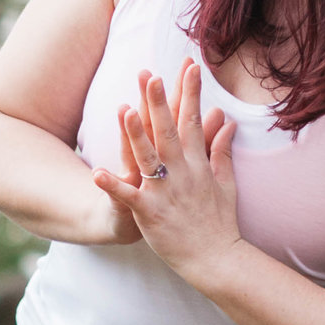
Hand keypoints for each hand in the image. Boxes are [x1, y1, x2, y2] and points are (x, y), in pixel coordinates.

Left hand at [92, 61, 247, 286]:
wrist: (216, 259)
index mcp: (198, 164)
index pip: (194, 121)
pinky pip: (128, 198)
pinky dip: (112, 186)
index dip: (190, 92)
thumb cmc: (219, 222)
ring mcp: (165, 192)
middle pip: (168, 131)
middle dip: (159, 102)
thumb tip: (227, 122)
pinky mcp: (149, 214)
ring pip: (148, 158)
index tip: (189, 65)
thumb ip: (223, 150)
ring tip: (124, 110)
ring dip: (136, 135)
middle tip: (150, 74)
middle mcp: (183, 173)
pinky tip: (96, 173)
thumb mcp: (226, 183)